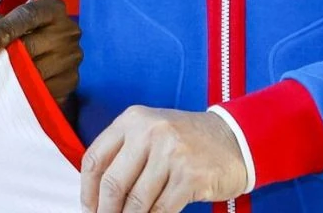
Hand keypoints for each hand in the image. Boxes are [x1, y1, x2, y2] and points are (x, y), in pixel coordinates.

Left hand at [0, 0, 81, 101]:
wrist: (48, 51)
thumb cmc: (23, 30)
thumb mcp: (9, 18)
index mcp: (52, 8)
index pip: (28, 15)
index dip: (6, 29)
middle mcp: (68, 31)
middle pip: (31, 46)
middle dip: (7, 57)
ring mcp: (72, 57)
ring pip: (36, 71)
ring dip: (15, 76)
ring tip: (1, 76)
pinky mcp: (72, 81)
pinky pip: (44, 90)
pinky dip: (27, 90)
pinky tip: (17, 86)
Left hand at [80, 106, 248, 212]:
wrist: (235, 139)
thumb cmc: (187, 140)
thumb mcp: (151, 132)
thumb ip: (125, 153)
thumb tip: (98, 192)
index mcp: (132, 120)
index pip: (95, 158)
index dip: (87, 189)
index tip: (88, 207)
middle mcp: (149, 133)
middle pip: (113, 182)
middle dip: (105, 210)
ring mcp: (171, 154)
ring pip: (137, 200)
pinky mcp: (190, 177)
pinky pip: (161, 209)